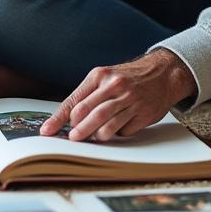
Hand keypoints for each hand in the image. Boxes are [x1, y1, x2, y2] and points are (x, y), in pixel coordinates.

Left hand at [41, 49, 196, 141]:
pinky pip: (123, 130)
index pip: (74, 100)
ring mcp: (130, 100)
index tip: (47, 131)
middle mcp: (115, 86)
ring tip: (91, 138)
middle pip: (88, 113)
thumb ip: (88, 96)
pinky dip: (116, 134)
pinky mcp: (143, 113)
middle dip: (77, 129)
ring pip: (105, 124)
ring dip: (94, 135)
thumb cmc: (128, 78)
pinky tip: (116, 130)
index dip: (58, 118)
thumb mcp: (106, 78)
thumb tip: (66, 119)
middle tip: (73, 138)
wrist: (163, 73)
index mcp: (100, 75)